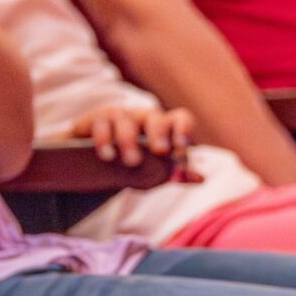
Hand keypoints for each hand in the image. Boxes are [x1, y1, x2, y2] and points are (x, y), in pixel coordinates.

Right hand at [72, 104, 193, 169]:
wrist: (96, 163)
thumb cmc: (131, 164)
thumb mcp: (153, 172)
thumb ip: (175, 174)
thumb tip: (200, 178)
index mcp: (162, 128)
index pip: (180, 118)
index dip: (183, 129)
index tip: (181, 146)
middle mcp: (142, 118)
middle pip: (154, 117)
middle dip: (159, 133)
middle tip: (160, 150)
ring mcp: (118, 116)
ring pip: (126, 121)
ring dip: (130, 141)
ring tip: (133, 161)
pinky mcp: (95, 120)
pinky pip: (101, 126)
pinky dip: (105, 141)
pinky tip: (107, 156)